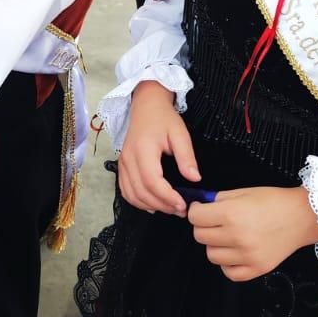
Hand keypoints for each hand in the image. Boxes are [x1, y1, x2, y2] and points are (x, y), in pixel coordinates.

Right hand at [117, 80, 197, 215]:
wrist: (146, 106)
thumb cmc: (164, 119)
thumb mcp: (180, 133)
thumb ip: (186, 156)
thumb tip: (195, 179)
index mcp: (143, 149)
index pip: (151, 181)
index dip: (166, 196)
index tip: (183, 204)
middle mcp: (128, 159)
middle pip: (141, 191)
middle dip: (162, 205)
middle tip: (181, 210)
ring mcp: (123, 164)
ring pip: (132, 194)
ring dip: (151, 206)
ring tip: (170, 208)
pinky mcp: (122, 167)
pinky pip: (126, 190)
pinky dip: (138, 202)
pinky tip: (153, 205)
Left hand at [188, 186, 317, 282]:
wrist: (302, 217)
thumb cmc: (275, 201)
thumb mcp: (243, 192)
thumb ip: (218, 199)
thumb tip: (201, 206)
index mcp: (231, 214)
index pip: (195, 218)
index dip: (196, 211)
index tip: (201, 209)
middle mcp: (237, 237)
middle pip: (200, 237)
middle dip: (204, 227)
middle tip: (215, 222)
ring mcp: (247, 256)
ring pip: (211, 255)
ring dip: (215, 245)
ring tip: (228, 236)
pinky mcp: (257, 269)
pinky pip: (228, 272)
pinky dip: (228, 263)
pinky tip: (236, 252)